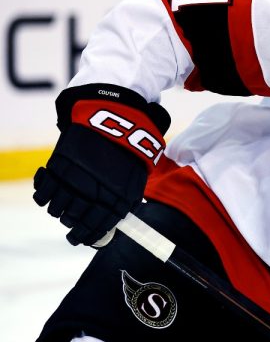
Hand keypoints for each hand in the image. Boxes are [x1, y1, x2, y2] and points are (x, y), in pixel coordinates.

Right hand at [33, 84, 169, 245]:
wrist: (114, 120)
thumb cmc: (129, 151)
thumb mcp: (136, 179)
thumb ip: (125, 202)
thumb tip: (114, 222)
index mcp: (116, 198)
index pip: (98, 227)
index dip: (87, 236)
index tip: (81, 239)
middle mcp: (93, 192)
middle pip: (75, 220)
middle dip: (72, 226)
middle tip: (70, 226)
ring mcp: (74, 180)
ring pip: (57, 209)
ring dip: (58, 211)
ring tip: (60, 209)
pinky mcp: (59, 166)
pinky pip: (43, 191)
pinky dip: (42, 196)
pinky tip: (46, 196)